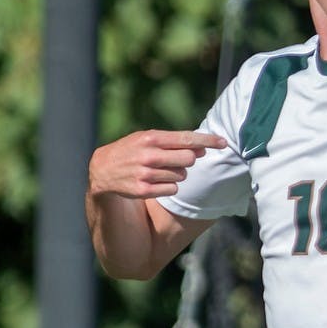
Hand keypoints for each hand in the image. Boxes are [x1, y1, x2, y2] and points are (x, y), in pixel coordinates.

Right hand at [88, 130, 227, 198]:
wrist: (102, 170)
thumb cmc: (133, 150)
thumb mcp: (148, 138)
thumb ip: (174, 142)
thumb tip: (203, 150)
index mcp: (151, 137)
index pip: (187, 138)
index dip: (208, 140)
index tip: (224, 142)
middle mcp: (149, 155)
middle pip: (189, 159)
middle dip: (189, 160)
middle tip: (175, 160)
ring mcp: (145, 173)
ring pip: (182, 176)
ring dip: (176, 174)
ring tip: (158, 170)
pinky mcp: (143, 190)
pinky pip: (173, 189)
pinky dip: (169, 187)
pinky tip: (154, 182)